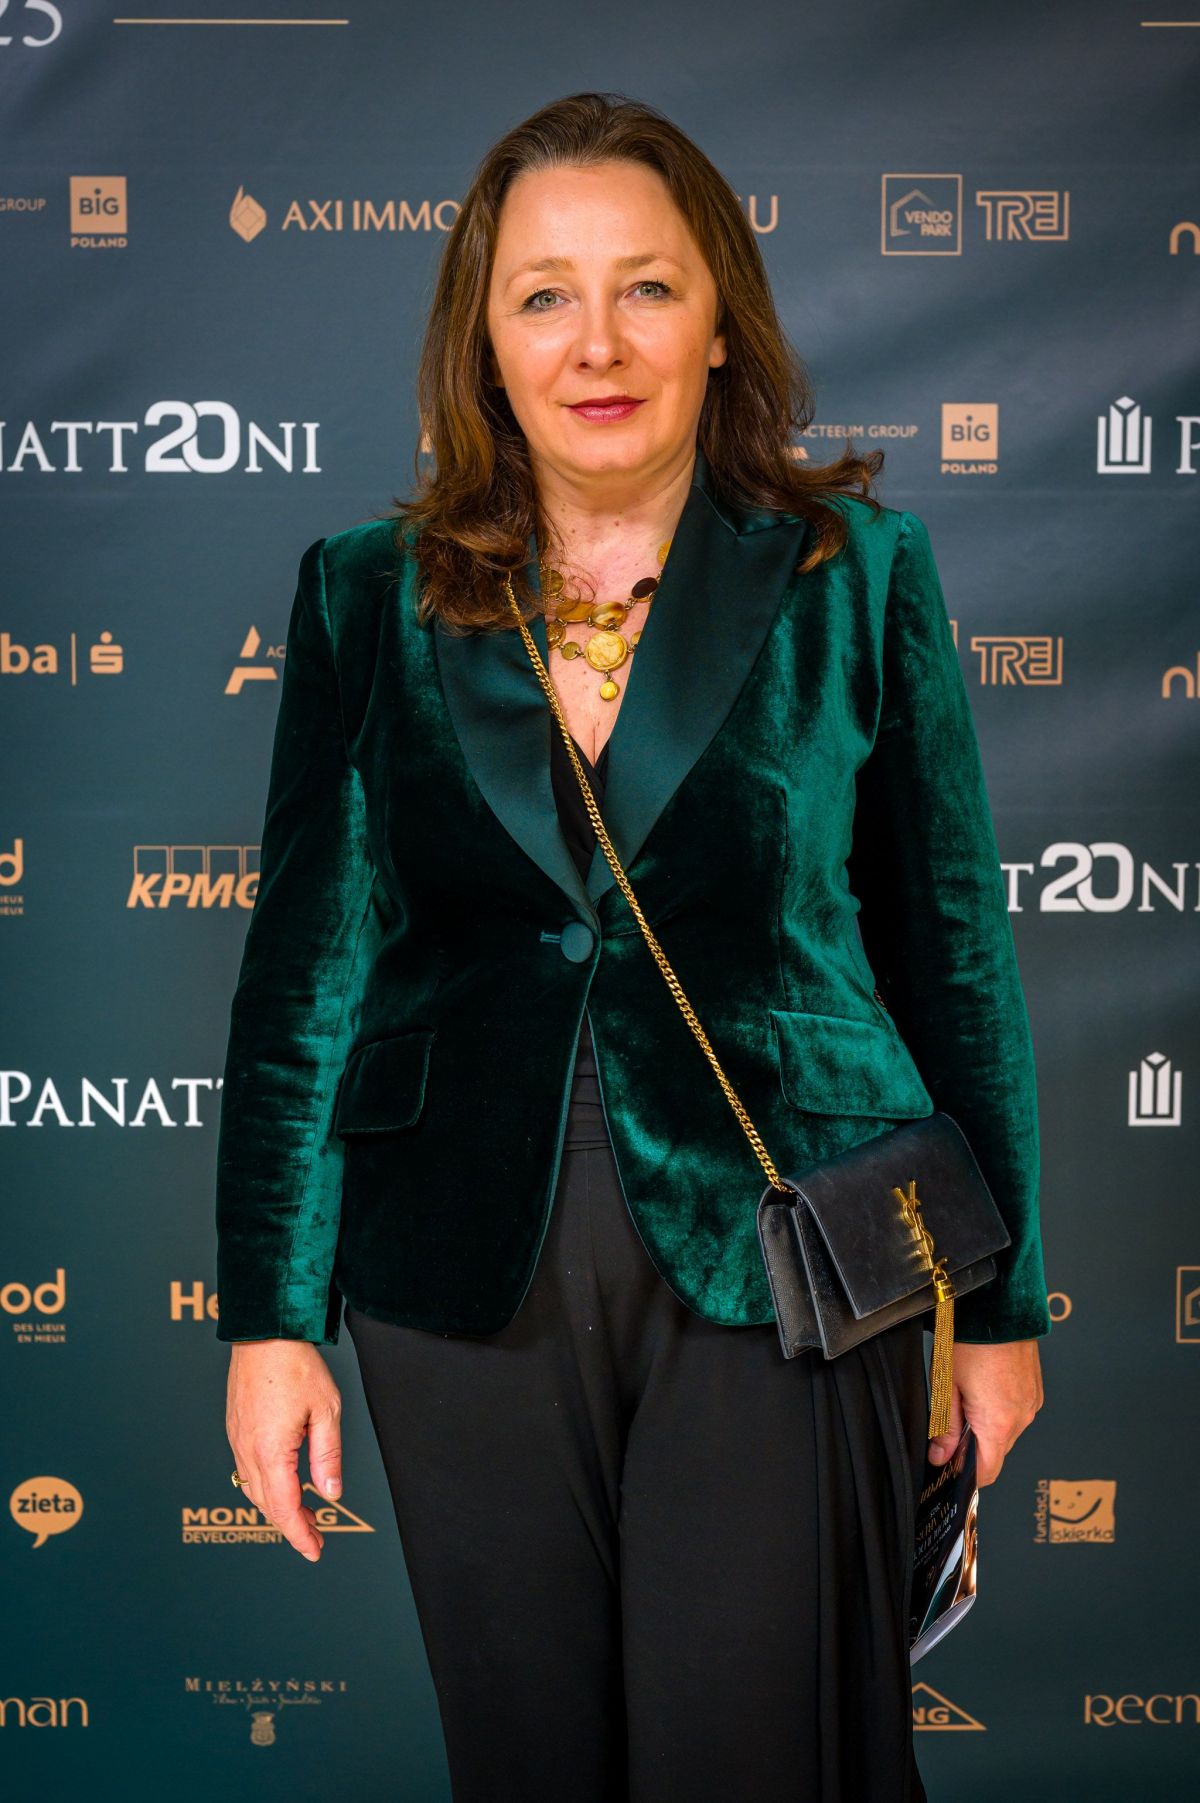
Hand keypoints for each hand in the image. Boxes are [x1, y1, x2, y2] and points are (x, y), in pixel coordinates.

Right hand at [225, 1340, 343, 1561]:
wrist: (265, 1332)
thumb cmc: (296, 1364)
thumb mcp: (327, 1410)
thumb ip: (327, 1455)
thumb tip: (331, 1492)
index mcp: (270, 1450)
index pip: (284, 1508)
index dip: (299, 1534)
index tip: (314, 1550)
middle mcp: (247, 1449)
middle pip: (266, 1504)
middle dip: (290, 1524)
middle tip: (315, 1535)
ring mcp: (237, 1438)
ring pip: (253, 1488)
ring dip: (277, 1506)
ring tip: (304, 1512)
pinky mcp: (235, 1427)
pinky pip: (246, 1468)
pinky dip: (265, 1485)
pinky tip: (283, 1481)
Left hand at [926, 1338, 1043, 1486]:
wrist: (999, 1309)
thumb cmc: (971, 1342)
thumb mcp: (947, 1386)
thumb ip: (945, 1428)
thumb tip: (940, 1456)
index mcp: (999, 1423)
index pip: (987, 1473)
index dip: (966, 1476)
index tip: (950, 1470)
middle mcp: (1022, 1418)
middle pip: (996, 1452)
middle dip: (973, 1447)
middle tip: (950, 1425)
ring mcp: (1032, 1404)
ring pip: (1006, 1433)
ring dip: (987, 1427)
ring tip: (967, 1398)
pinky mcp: (1036, 1392)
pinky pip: (1017, 1414)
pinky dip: (1000, 1411)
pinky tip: (984, 1390)